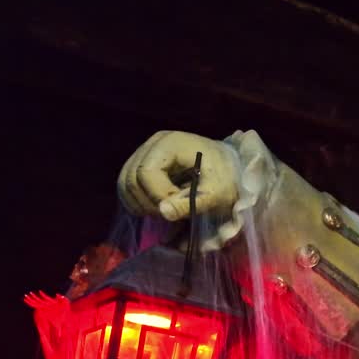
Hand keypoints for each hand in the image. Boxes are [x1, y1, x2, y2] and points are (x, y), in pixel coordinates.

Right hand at [117, 131, 239, 221]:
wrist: (232, 169)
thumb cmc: (228, 178)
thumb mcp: (217, 193)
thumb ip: (192, 202)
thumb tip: (164, 212)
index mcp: (170, 144)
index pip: (146, 172)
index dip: (157, 196)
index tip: (177, 208)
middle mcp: (153, 144)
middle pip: (131, 178)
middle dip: (148, 203)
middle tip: (170, 214)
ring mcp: (145, 152)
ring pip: (125, 183)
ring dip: (141, 204)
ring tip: (165, 212)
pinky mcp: (143, 164)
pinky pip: (128, 185)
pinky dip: (137, 201)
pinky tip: (156, 208)